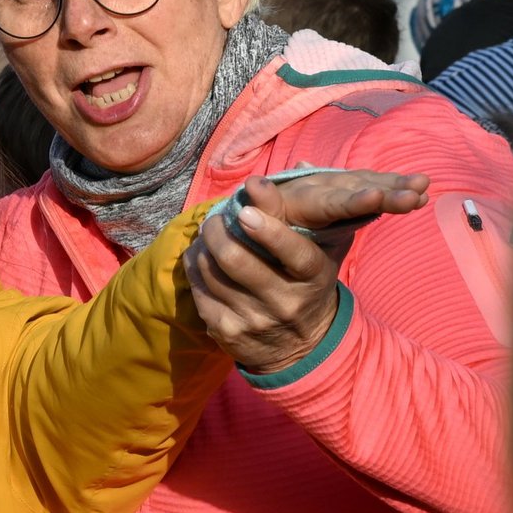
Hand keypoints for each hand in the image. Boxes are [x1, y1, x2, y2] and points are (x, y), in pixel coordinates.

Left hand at [185, 170, 428, 375]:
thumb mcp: (317, 251)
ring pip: (212, 272)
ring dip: (203, 246)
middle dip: (217, 231)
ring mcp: (254, 320)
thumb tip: (297, 165)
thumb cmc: (307, 284)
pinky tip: (200, 259)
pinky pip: (199, 290)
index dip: (269, 231)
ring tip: (208, 236)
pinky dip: (194, 267)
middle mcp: (285, 302)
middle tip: (213, 219)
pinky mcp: (227, 332)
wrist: (303, 347)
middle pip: (237, 260)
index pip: (295, 253)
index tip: (245, 209)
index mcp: (314, 277)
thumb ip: (303, 212)